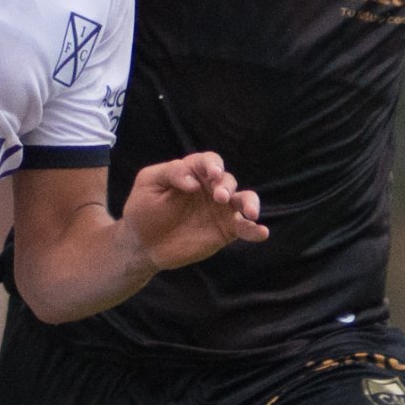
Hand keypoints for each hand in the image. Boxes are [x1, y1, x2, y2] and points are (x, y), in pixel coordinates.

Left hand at [121, 151, 266, 269]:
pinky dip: (255, 230)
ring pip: (244, 200)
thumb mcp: (148, 182)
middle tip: (219, 197)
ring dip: (250, 203)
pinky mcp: (225, 231)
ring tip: (250, 213)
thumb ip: (170, 173)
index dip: (213, 165)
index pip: (209, 161)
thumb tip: (194, 182)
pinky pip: (244, 228)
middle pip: (228, 180)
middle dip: (226, 186)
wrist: (142, 243)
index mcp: (193, 172)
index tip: (211, 174)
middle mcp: (210, 189)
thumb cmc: (143, 209)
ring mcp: (220, 210)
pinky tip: (261, 232)